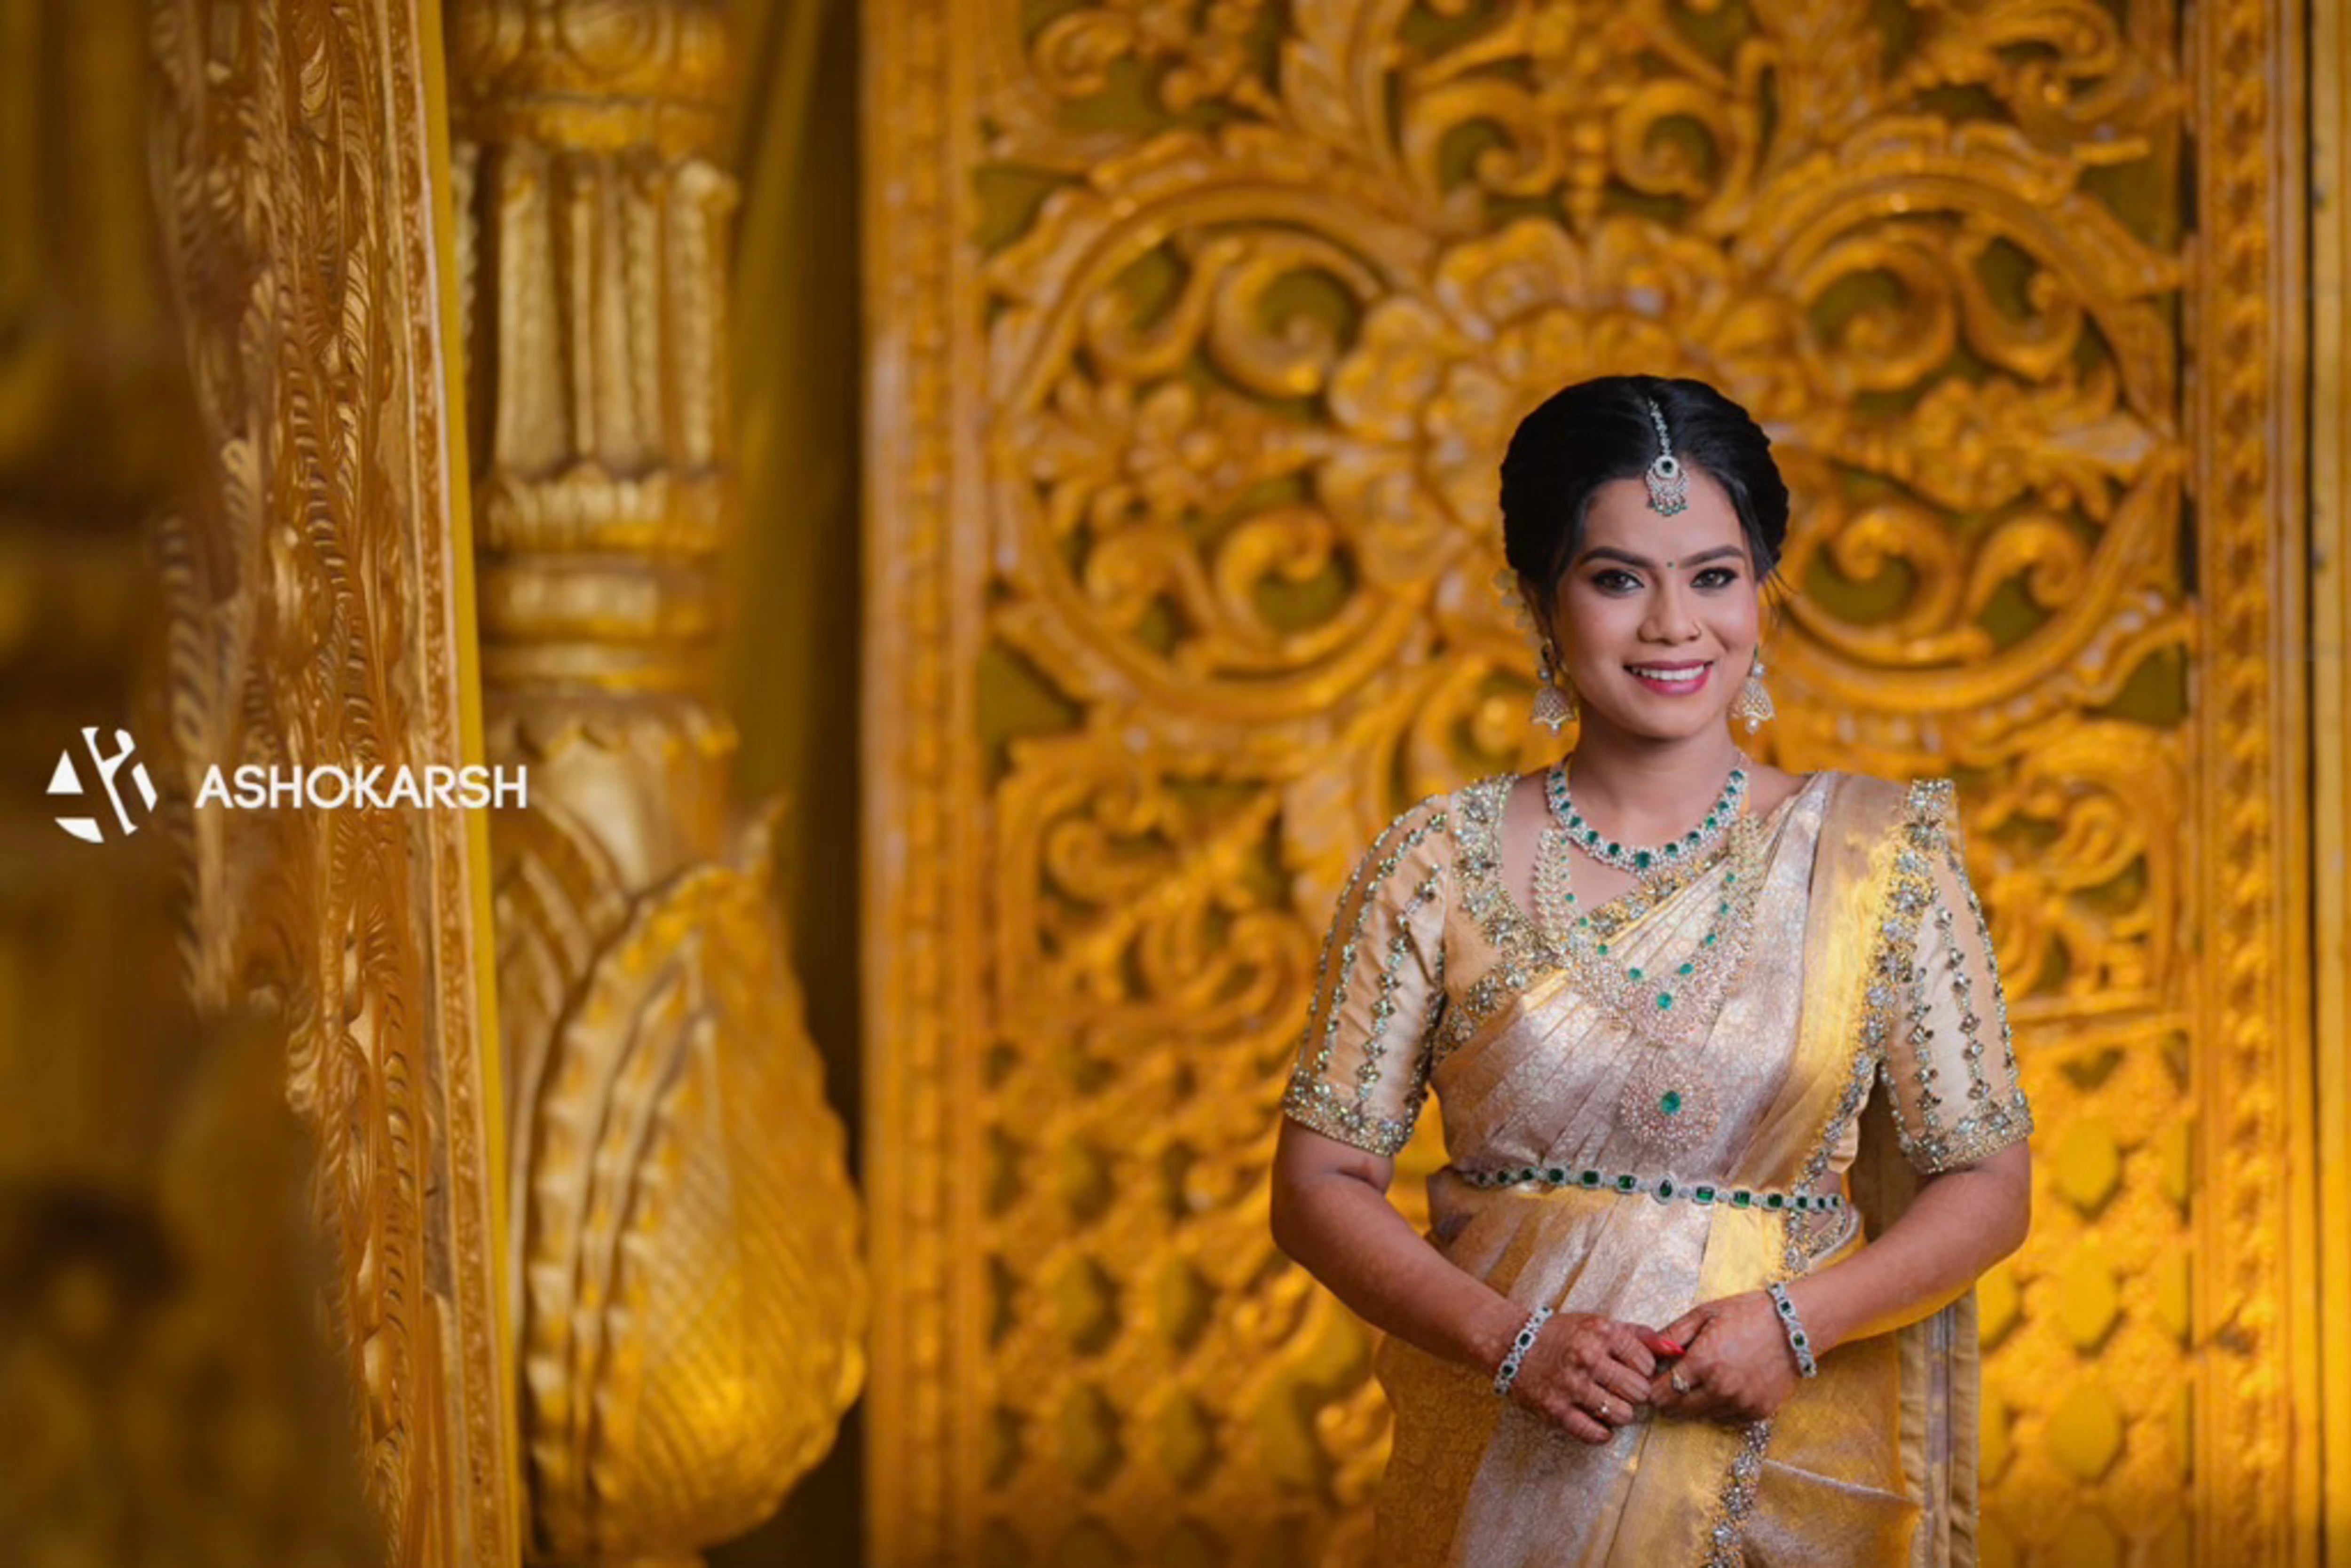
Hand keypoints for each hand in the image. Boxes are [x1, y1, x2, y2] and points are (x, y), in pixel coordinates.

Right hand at [1507, 1312, 1659, 1443]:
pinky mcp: (1555, 1410)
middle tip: (1622, 1390)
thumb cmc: (1562, 1334)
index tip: (1631, 1371)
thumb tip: (1676, 1351)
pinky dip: (1602, 1432)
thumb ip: (1640, 1335)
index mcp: (1600, 1333)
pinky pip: (1595, 1434)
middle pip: (1638, 1391)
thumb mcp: (1599, 1324)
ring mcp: (1571, 1385)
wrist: (1511, 1344)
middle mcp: (1586, 1357)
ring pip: (1622, 1414)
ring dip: (1620, 1413)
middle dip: (1635, 1394)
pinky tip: (1596, 1420)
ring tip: (1608, 1403)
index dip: (1643, 1371)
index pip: (1646, 1363)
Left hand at [1644, 1291, 1801, 1424]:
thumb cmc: (1747, 1314)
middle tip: (1669, 1384)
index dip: (1652, 1389)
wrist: (1795, 1326)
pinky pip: (1727, 1418)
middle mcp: (1721, 1390)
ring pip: (1702, 1416)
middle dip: (1668, 1399)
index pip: (1662, 1393)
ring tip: (1702, 1379)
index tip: (1651, 1382)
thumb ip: (1672, 1334)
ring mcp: (1742, 1404)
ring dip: (1694, 1403)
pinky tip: (1725, 1385)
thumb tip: (1649, 1351)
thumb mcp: (1703, 1314)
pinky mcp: (1758, 1412)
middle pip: (1678, 1410)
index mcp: (1703, 1363)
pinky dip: (1719, 1406)